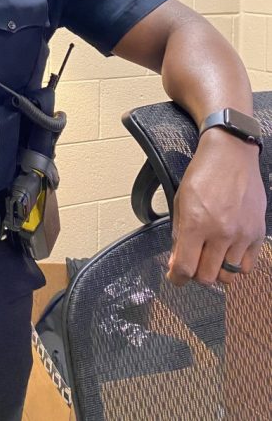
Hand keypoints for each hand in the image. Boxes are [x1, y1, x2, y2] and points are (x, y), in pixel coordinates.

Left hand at [167, 128, 265, 286]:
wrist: (231, 155)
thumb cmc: (202, 173)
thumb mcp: (180, 200)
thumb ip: (179, 233)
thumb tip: (177, 261)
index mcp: (196, 223)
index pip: (186, 267)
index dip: (177, 278)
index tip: (176, 277)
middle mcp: (221, 232)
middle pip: (207, 277)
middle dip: (196, 274)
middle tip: (193, 263)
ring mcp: (242, 234)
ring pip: (228, 275)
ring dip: (216, 270)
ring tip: (211, 256)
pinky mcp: (257, 233)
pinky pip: (247, 266)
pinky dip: (236, 264)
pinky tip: (229, 250)